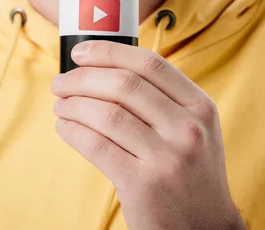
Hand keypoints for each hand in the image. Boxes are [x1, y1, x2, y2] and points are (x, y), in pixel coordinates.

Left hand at [51, 41, 246, 229]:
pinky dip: (73, 131)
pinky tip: (65, 127)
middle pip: (124, 84)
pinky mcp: (143, 184)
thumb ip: (162, 99)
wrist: (205, 228)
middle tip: (60, 83)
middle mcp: (188, 128)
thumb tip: (105, 70)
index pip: (149, 63)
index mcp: (200, 107)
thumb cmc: (190, 173)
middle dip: (82, 78)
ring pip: (106, 113)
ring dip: (73, 104)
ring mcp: (167, 157)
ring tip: (60, 105)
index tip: (81, 52)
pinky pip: (96, 145)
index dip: (108, 52)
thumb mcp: (194, 130)